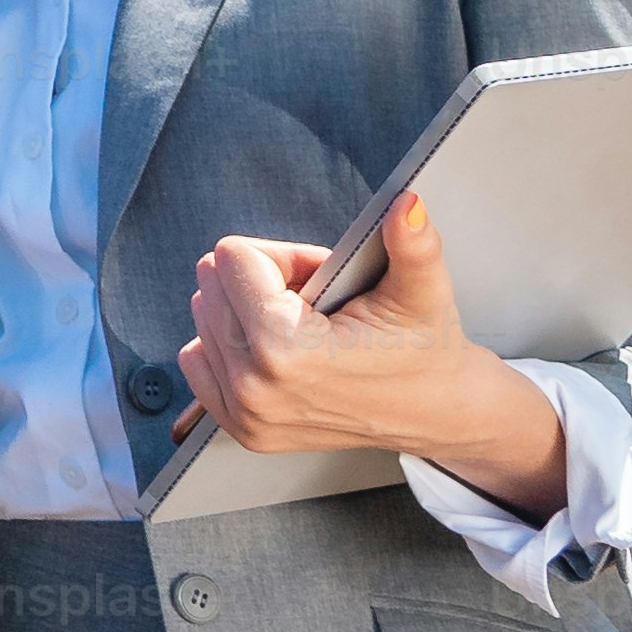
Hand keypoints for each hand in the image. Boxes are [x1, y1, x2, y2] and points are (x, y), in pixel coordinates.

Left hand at [177, 192, 565, 504]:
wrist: (435, 410)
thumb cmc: (425, 347)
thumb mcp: (422, 289)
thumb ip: (412, 243)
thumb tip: (407, 203)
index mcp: (286, 350)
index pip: (234, 258)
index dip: (285, 257)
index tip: (323, 278)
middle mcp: (253, 388)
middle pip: (213, 285)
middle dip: (264, 281)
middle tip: (318, 302)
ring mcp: (244, 414)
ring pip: (203, 318)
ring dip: (247, 310)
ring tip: (304, 325)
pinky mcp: (241, 428)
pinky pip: (196, 358)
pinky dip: (229, 342)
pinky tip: (277, 347)